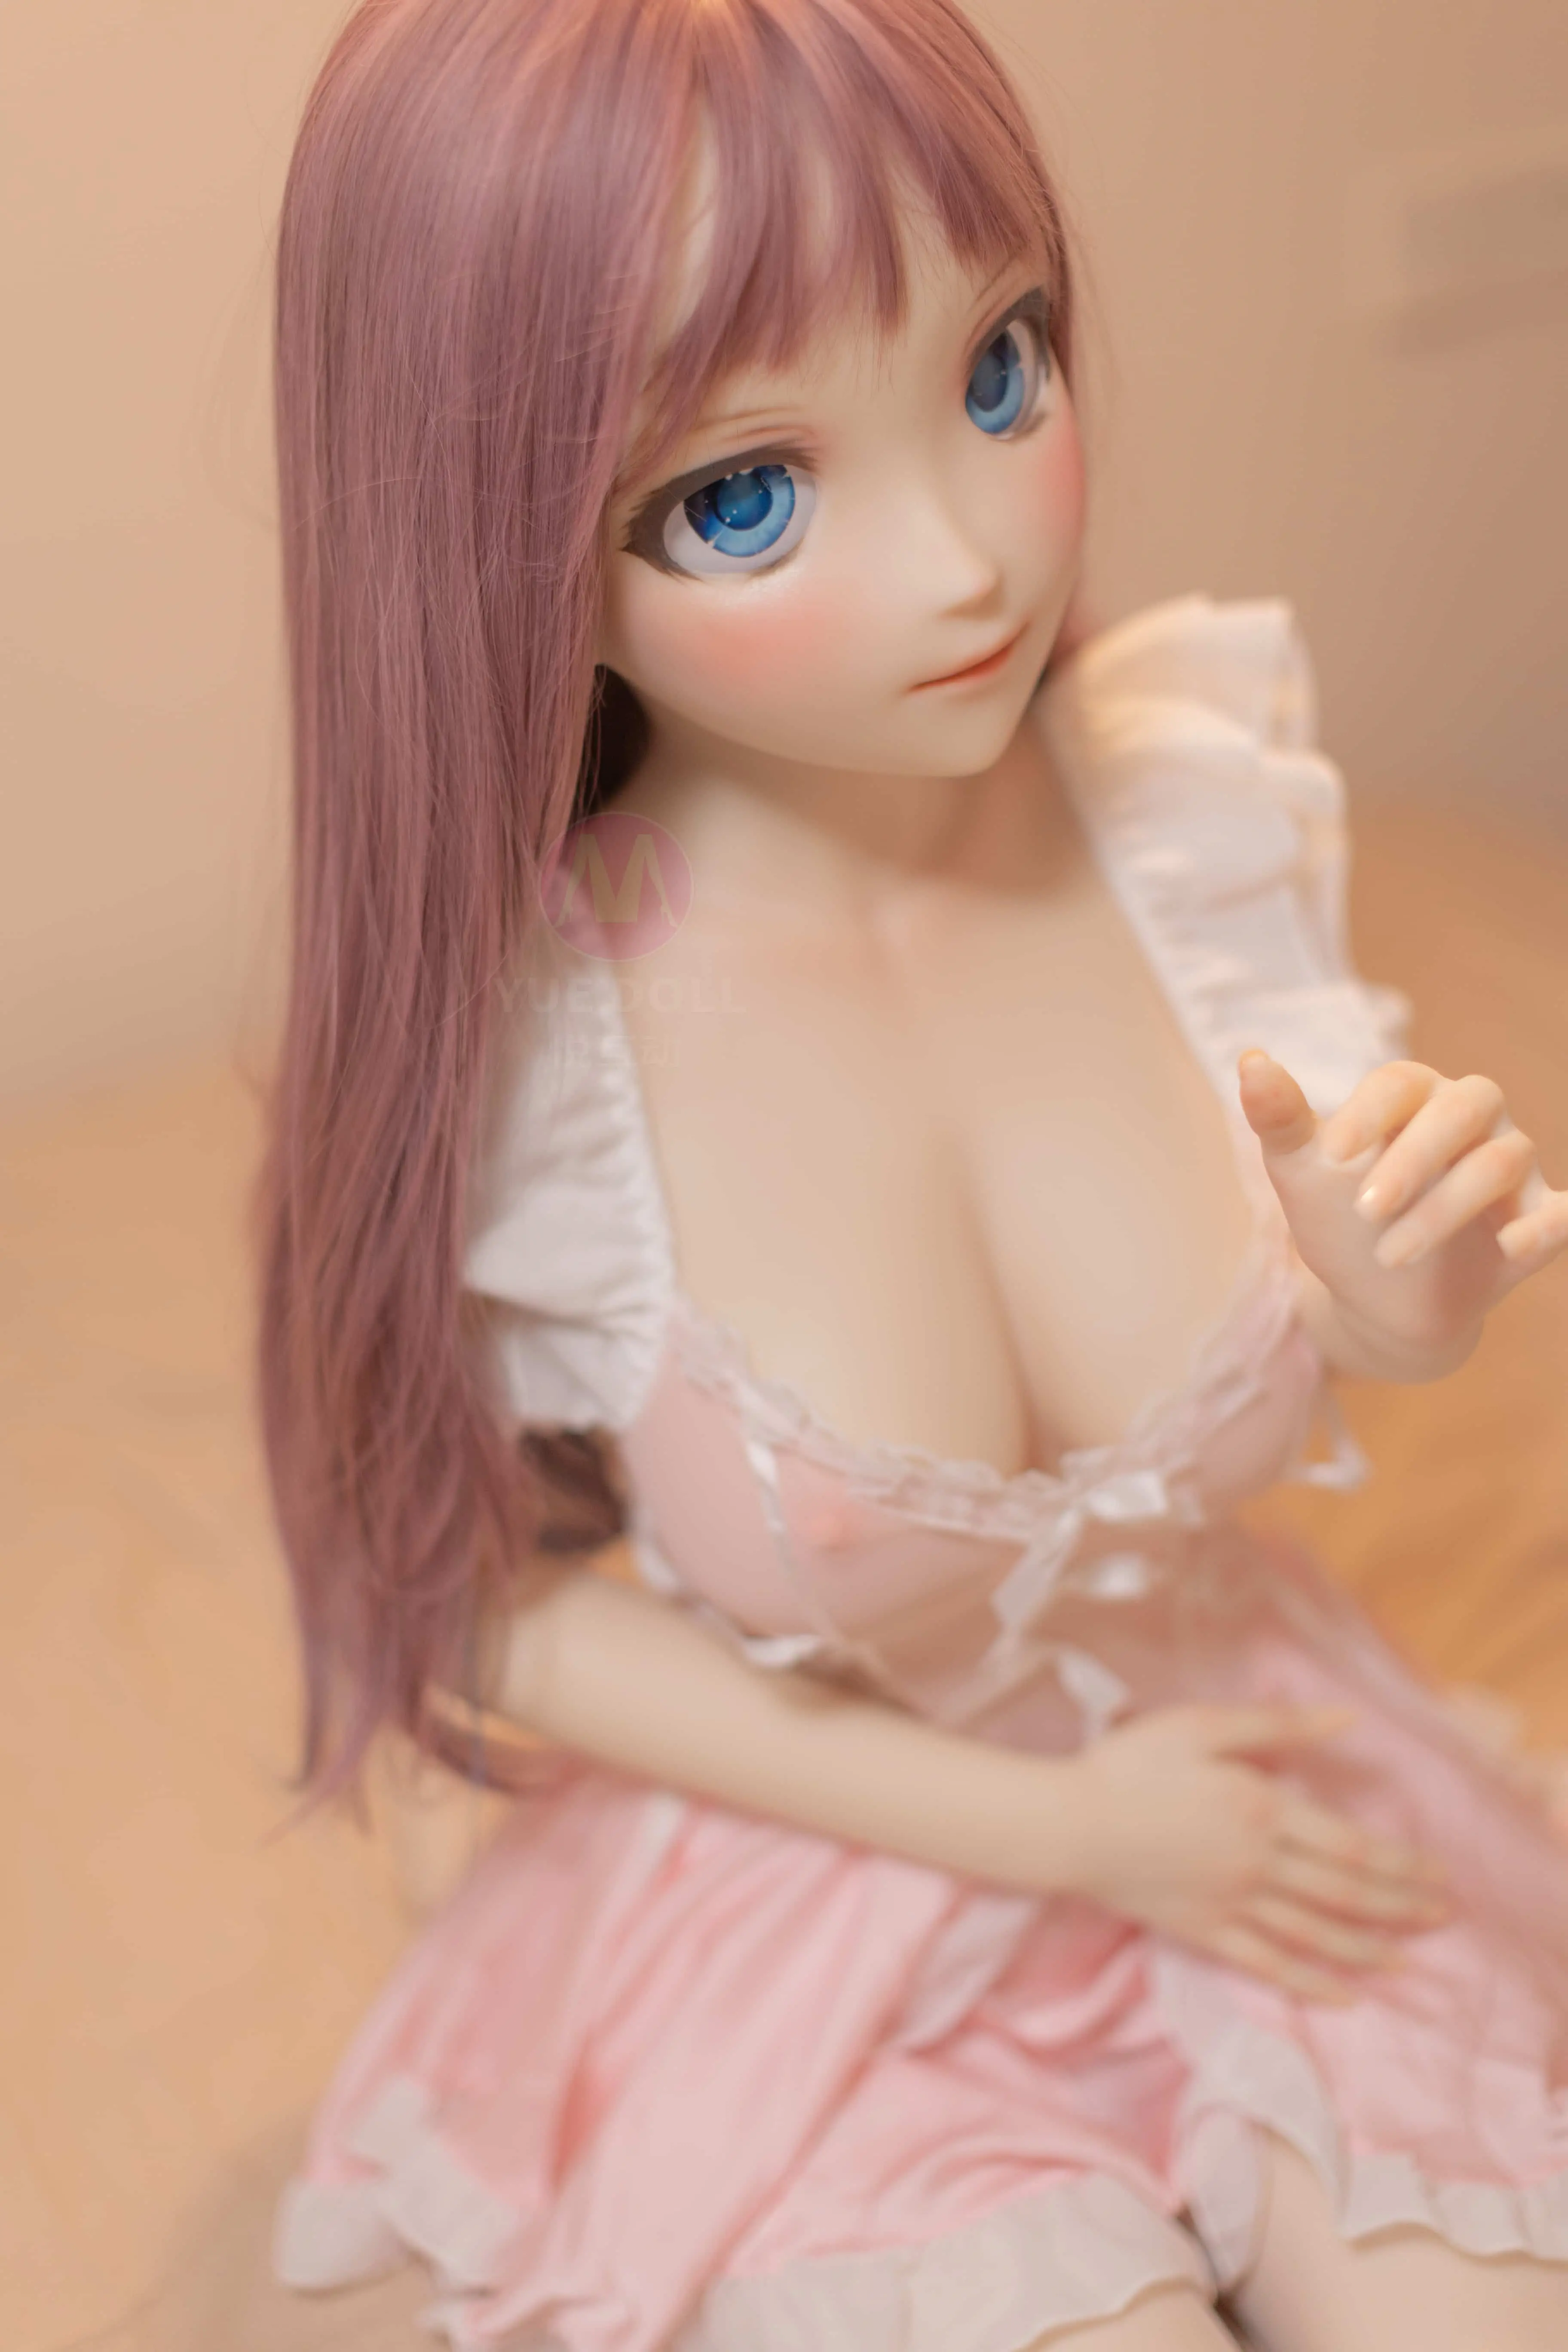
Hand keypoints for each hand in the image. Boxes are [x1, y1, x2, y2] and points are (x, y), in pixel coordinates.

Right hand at [1060, 1702, 1452, 2003]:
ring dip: (1368, 1950)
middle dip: (1399, 1907)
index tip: (1436, 1874)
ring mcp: (1231, 1904)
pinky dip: (1309, 1984)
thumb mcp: (1202, 1725)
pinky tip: (1342, 1998)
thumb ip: (1276, 1726)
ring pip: (1315, 1933)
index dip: (1399, 1863)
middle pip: (1345, 1892)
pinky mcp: (1204, 1931)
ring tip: (1406, 1963)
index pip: (1351, 1845)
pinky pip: (1268, 1965)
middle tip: (1441, 1918)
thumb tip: (1345, 1718)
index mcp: (1262, 1810)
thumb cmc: (1130, 1764)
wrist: (1068, 1823)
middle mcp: (1257, 1864)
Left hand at [1238, 1051, 1567, 1372]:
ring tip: (1389, 1255)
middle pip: (1466, 1106)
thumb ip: (1279, 1118)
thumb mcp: (1301, 1172)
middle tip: (1366, 1210)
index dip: (1368, 1113)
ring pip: (1504, 1159)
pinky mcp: (1537, 1222)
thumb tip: (1250, 1059)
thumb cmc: (1340, 1219)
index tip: (1330, 1157)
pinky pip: (1563, 1214)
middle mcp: (1474, 1120)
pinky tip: (1511, 1247)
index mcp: (1416, 1097)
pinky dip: (1543, 1227)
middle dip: (1416, 1158)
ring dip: (1447, 1207)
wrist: (1377, 1298)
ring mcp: (1513, 1170)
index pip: (1402, 1082)